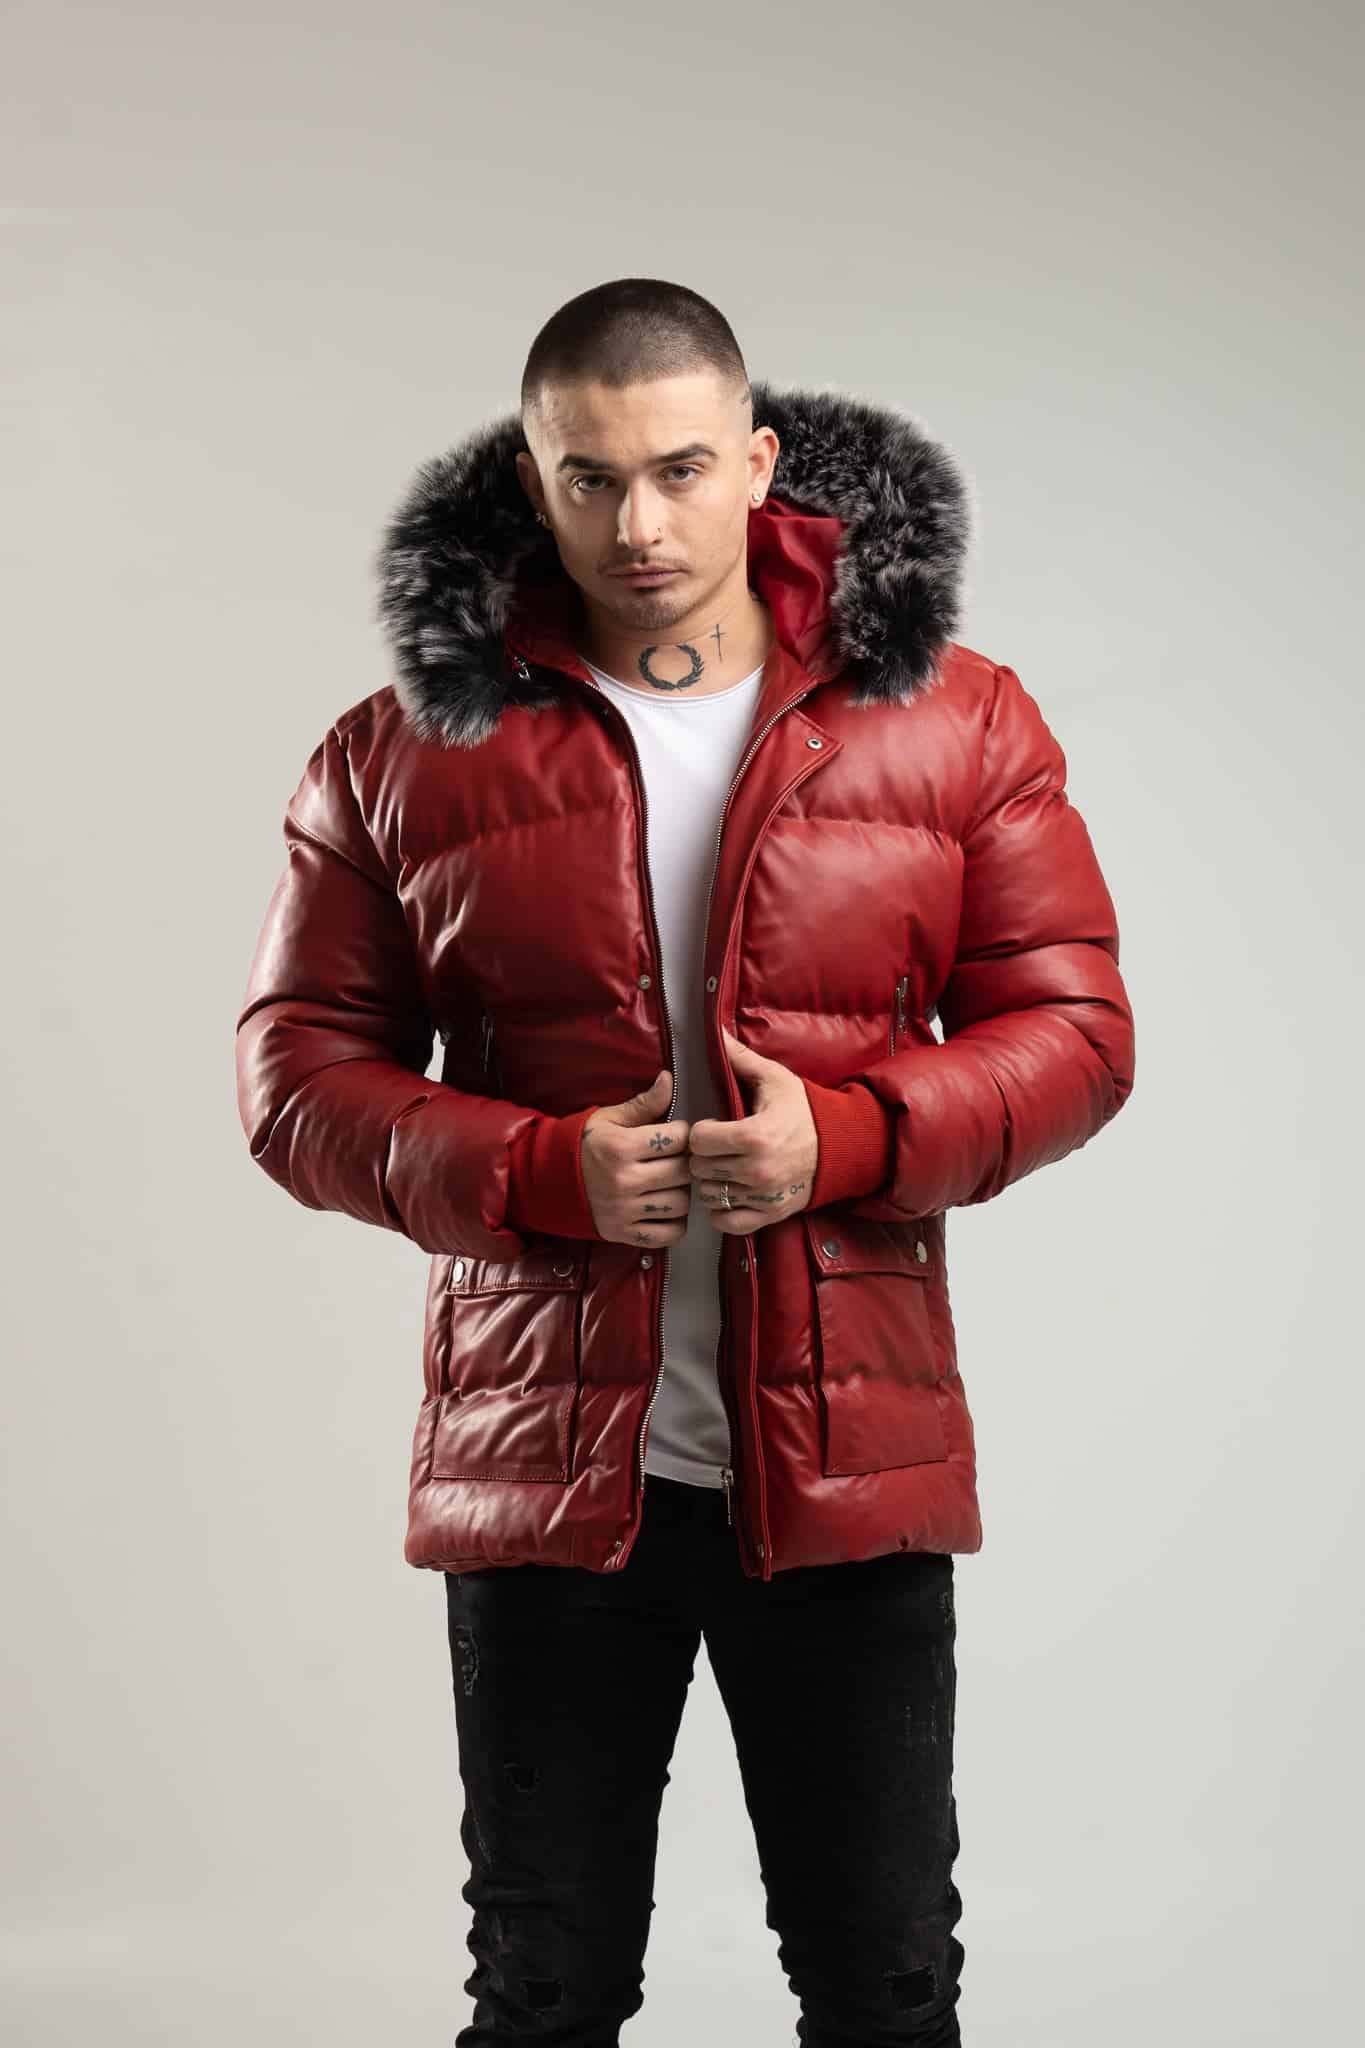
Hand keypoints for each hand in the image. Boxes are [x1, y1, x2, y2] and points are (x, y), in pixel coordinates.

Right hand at [579, 1069, 692, 1247]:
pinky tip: (667, 1207)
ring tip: (670, 1182)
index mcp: (621, 1148)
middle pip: (682, 1172)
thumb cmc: (584, 1145)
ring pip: (680, 1203)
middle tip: (675, 1158)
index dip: (682, 1133)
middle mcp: (624, 1181)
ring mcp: (625, 1211)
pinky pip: (668, 1234)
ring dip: (682, 1191)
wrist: (548, 1181)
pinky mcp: (625, 1234)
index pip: (676, 1138)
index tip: (674, 1134)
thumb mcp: (608, 1119)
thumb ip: (643, 1104)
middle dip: (685, 1161)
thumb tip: (668, 1079)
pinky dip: (675, 1223)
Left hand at [687, 1029, 816, 1234]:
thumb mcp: (774, 1080)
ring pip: (709, 1195)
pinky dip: (722, 1210)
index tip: (712, 1127)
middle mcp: (757, 1170)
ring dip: (712, 1182)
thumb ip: (740, 1059)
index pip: (699, 1140)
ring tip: (724, 1168)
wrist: (841, 1146)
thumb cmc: (804, 1110)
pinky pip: (727, 1222)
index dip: (701, 1132)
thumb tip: (712, 1033)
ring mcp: (763, 1196)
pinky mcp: (770, 1214)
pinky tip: (729, 1192)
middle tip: (716, 1147)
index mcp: (754, 1135)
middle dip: (704, 1156)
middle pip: (700, 1168)